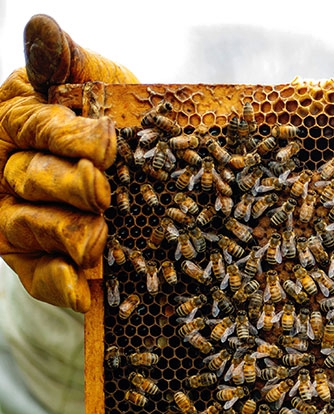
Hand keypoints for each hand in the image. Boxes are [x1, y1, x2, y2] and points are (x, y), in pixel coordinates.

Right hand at [0, 14, 136, 311]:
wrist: (144, 172)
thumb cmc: (116, 117)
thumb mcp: (100, 82)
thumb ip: (70, 62)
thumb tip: (41, 27)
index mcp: (16, 119)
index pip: (32, 126)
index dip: (67, 135)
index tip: (105, 141)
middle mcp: (5, 169)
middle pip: (31, 178)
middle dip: (70, 186)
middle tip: (105, 190)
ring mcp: (13, 217)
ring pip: (33, 227)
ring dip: (68, 233)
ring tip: (100, 238)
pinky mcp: (31, 260)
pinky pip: (39, 277)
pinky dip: (62, 284)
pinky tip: (86, 290)